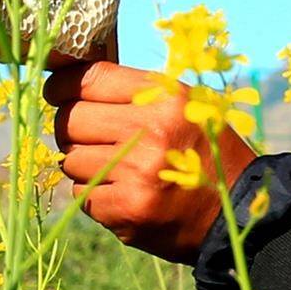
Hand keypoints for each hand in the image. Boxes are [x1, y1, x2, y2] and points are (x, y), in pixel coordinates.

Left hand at [44, 59, 252, 260]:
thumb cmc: (202, 151)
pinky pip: (80, 193)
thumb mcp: (183, 106)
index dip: (63, 85)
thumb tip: (68, 76)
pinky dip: (93, 195)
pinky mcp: (127, 210)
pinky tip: (121, 193)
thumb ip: (133, 91)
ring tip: (114, 168)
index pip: (89, 78)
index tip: (57, 92)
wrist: (233, 214)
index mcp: (165, 99)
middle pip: (71, 119)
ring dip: (82, 164)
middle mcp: (151, 132)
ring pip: (70, 159)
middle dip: (70, 127)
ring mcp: (137, 174)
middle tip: (87, 136)